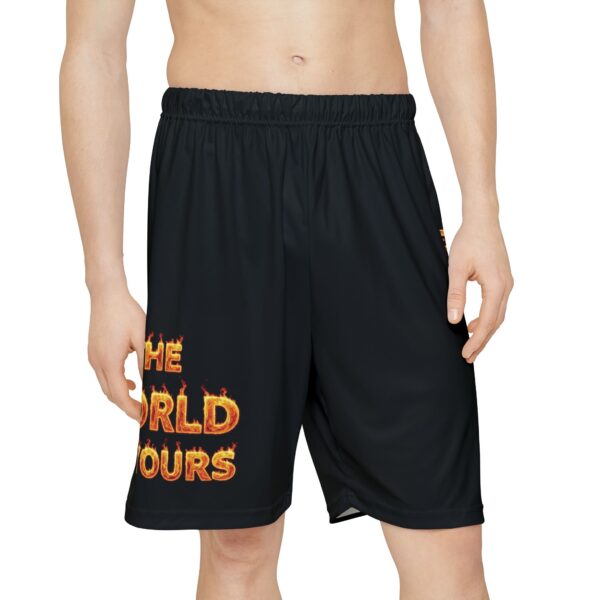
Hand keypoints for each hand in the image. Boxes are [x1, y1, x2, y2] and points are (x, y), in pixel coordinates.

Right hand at [87, 286, 145, 418]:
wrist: (107, 294)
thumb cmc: (126, 313)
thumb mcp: (143, 338)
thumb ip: (146, 362)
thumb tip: (151, 383)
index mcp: (109, 362)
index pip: (120, 396)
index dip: (132, 409)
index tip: (145, 418)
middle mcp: (97, 362)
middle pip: (111, 395)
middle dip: (127, 406)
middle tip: (145, 413)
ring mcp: (93, 357)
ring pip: (106, 386)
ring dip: (122, 395)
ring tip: (141, 400)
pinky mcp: (94, 352)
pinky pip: (105, 375)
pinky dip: (117, 383)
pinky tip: (132, 381)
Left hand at [447, 214, 513, 362]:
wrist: (482, 220)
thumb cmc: (468, 241)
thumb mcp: (456, 269)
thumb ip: (455, 295)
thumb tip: (453, 319)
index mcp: (496, 286)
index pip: (487, 322)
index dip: (477, 341)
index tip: (466, 354)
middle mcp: (506, 287)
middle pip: (496, 323)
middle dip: (482, 341)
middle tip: (468, 357)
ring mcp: (507, 283)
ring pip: (498, 315)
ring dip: (485, 331)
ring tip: (471, 345)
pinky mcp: (503, 279)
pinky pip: (497, 306)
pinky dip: (487, 318)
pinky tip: (473, 323)